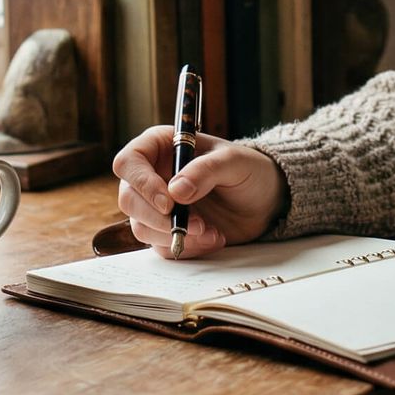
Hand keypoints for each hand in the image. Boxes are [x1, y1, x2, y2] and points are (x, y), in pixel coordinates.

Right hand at [111, 126, 286, 258]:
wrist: (265, 201)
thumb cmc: (249, 170)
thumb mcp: (234, 162)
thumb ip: (206, 170)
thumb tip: (175, 190)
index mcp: (161, 147)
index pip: (129, 162)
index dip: (142, 183)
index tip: (169, 202)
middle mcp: (152, 176)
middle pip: (129, 199)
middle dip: (160, 218)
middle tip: (196, 224)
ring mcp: (157, 206)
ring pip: (141, 227)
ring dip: (175, 235)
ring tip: (213, 231)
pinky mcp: (167, 230)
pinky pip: (160, 246)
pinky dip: (187, 247)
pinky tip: (214, 238)